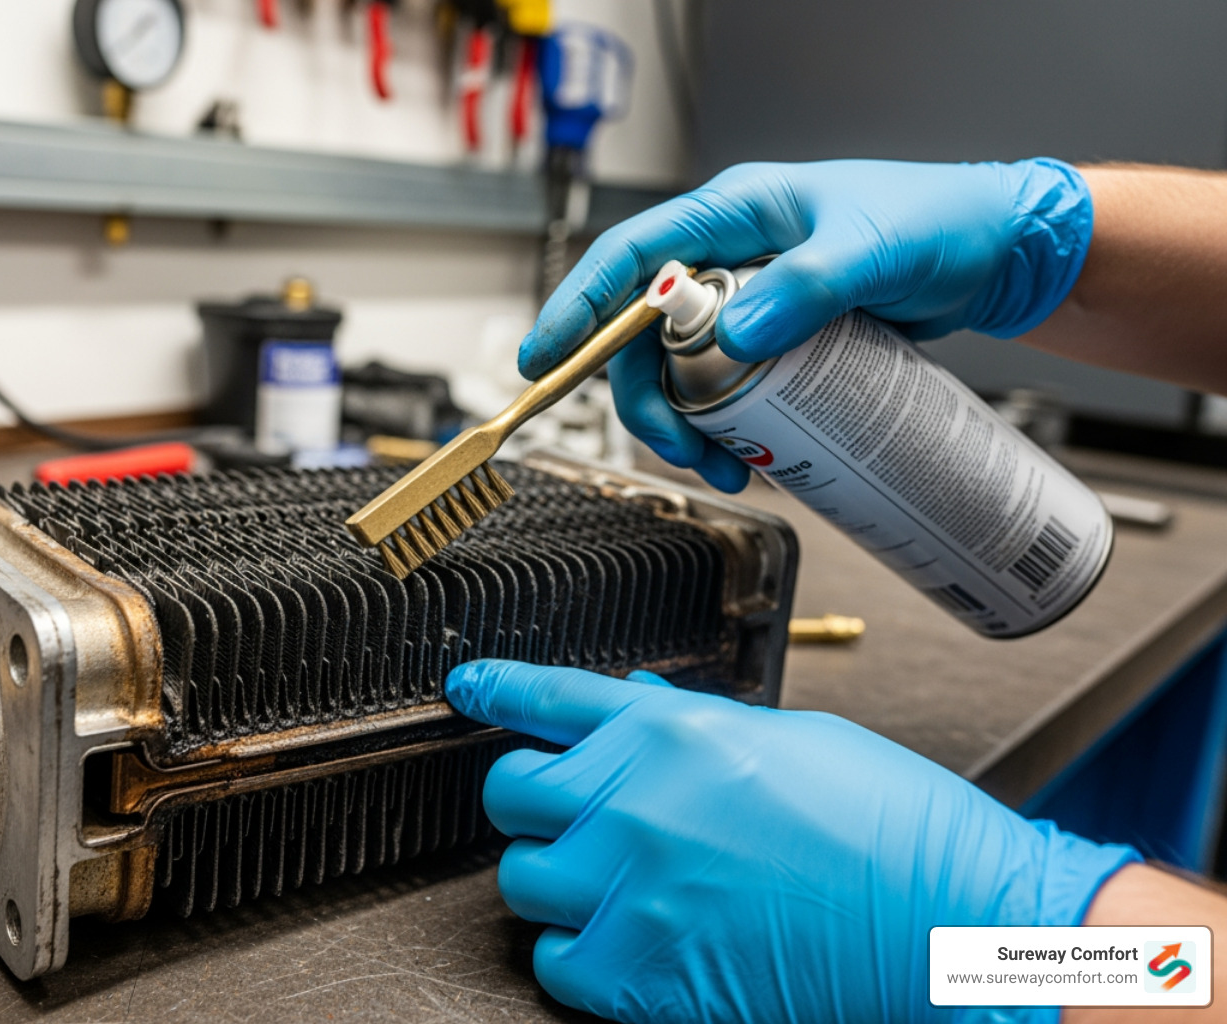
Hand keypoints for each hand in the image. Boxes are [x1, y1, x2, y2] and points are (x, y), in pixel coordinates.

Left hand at [446, 660, 1137, 1023]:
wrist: (951, 924)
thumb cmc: (892, 827)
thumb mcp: (789, 741)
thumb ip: (693, 729)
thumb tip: (634, 711)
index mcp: (674, 730)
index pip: (548, 696)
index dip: (496, 688)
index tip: (467, 686)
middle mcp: (635, 800)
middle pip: (509, 792)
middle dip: (532, 798)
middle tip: (570, 812)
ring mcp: (631, 888)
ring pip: (523, 879)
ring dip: (558, 879)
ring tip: (614, 882)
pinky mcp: (642, 974)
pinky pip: (555, 963)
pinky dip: (578, 955)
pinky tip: (625, 940)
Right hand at [522, 159, 1092, 491]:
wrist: (996, 254)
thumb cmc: (940, 225)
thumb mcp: (873, 251)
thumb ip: (808, 287)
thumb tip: (738, 335)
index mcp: (737, 213)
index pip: (631, 255)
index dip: (579, 307)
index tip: (546, 358)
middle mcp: (732, 254)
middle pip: (645, 331)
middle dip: (648, 398)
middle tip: (682, 449)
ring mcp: (752, 296)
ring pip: (681, 367)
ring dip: (689, 423)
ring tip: (730, 465)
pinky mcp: (777, 335)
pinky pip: (726, 383)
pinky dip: (728, 424)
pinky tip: (757, 452)